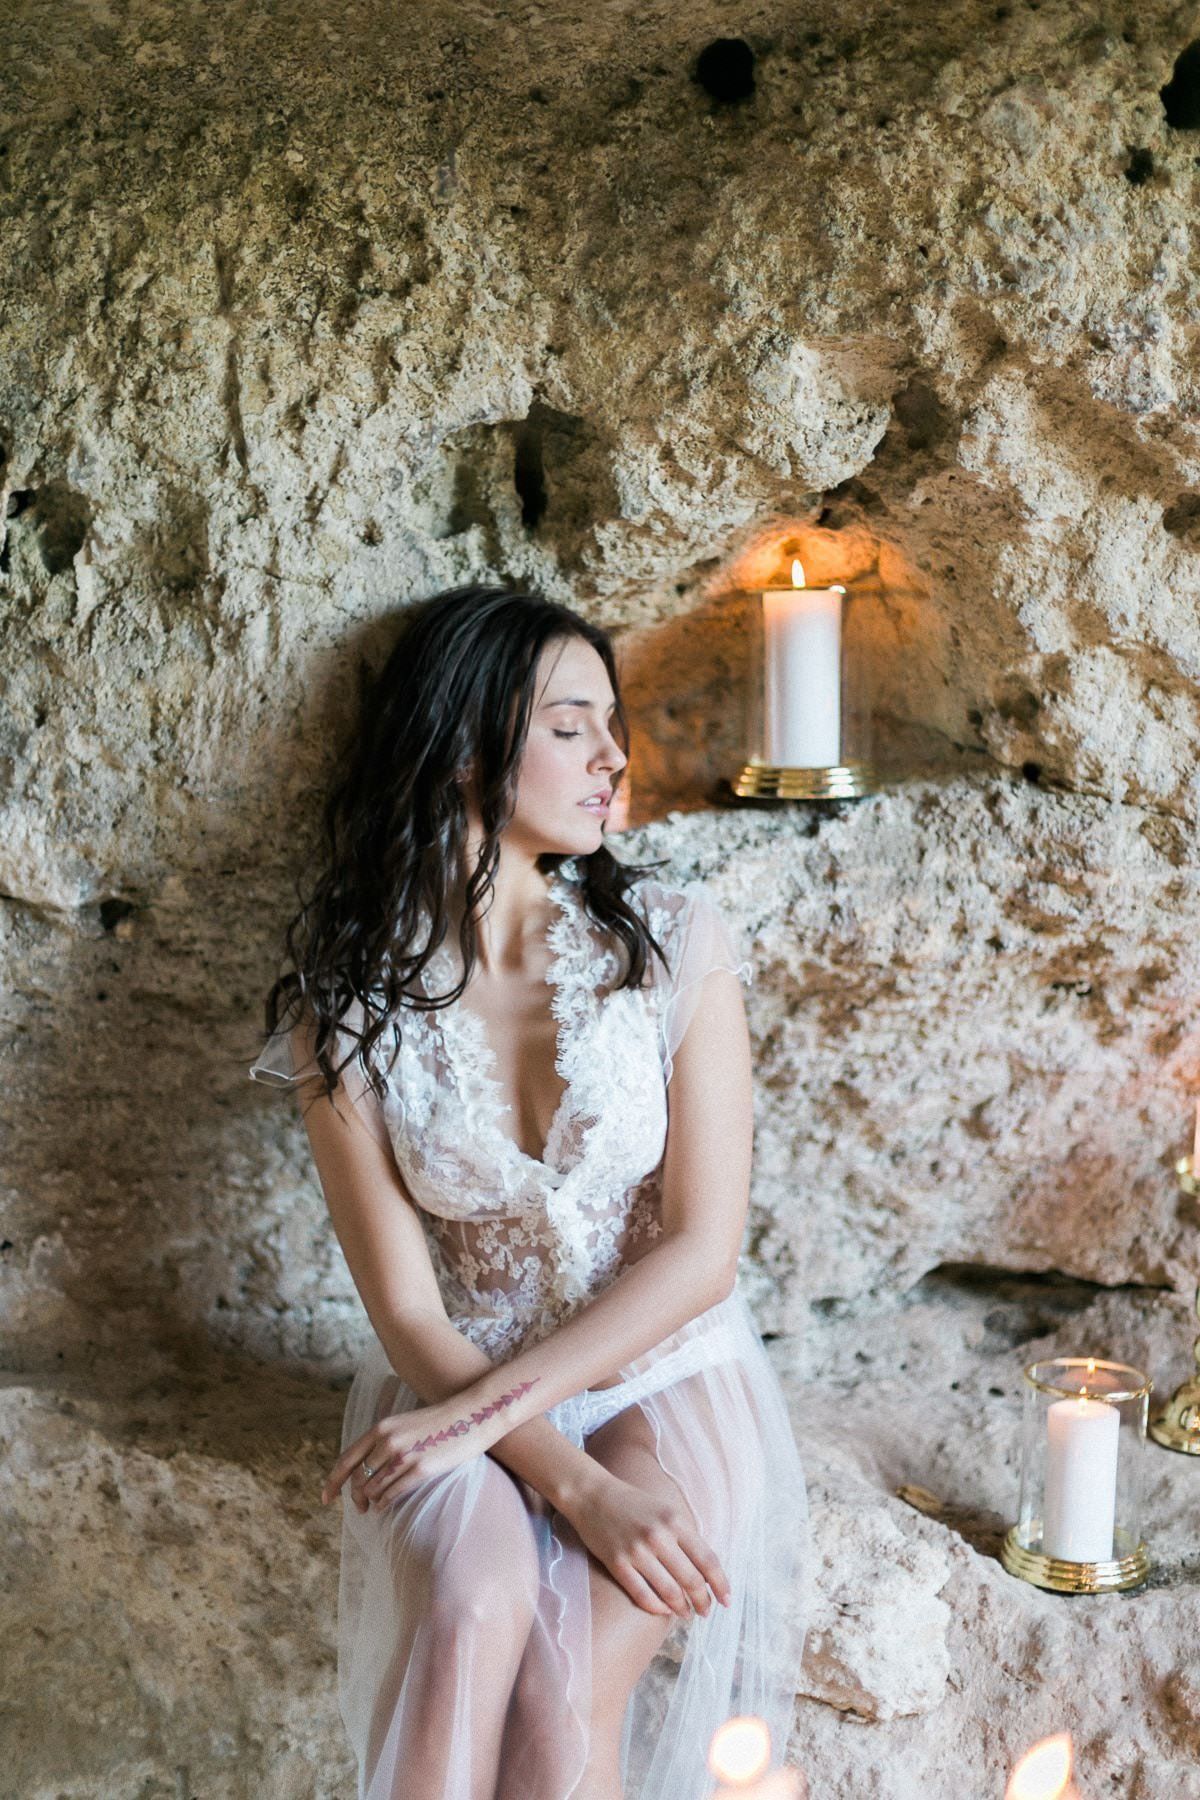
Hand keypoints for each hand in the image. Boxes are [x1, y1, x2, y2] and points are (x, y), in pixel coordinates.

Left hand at [321, 1377, 536, 1510]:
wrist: (471, 1415)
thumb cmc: (439, 1421)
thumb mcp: (404, 1423)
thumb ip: (384, 1439)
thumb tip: (366, 1465)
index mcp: (381, 1428)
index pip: (347, 1460)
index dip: (333, 1482)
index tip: (326, 1498)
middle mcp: (388, 1441)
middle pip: (358, 1478)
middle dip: (354, 1498)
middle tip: (358, 1508)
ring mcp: (403, 1456)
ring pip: (374, 1489)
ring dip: (371, 1502)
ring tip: (374, 1507)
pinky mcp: (421, 1469)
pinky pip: (392, 1494)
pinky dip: (384, 1504)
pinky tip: (384, 1507)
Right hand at [557, 1467, 731, 1620]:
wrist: (592, 1495)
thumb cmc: (633, 1504)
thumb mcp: (665, 1510)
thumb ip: (684, 1536)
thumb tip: (705, 1570)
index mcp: (674, 1521)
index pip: (707, 1559)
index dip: (720, 1583)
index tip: (727, 1600)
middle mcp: (658, 1536)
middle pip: (691, 1579)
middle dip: (703, 1600)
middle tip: (706, 1611)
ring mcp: (637, 1551)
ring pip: (669, 1591)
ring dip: (681, 1608)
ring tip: (686, 1613)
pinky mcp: (617, 1564)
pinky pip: (642, 1595)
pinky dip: (657, 1607)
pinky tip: (663, 1610)